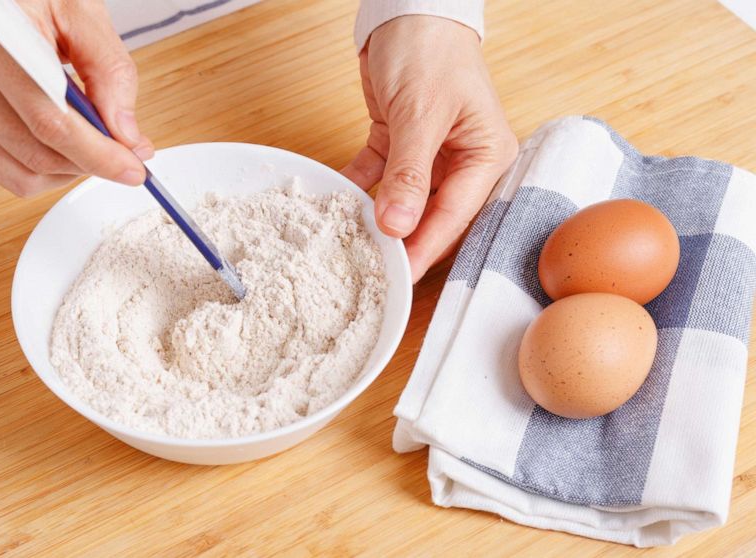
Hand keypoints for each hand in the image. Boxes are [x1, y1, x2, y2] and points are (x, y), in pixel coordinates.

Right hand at [0, 0, 152, 195]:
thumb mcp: (80, 13)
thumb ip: (110, 72)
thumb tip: (127, 137)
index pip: (49, 121)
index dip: (97, 154)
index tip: (132, 168)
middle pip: (33, 151)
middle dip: (88, 164)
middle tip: (123, 158)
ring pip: (17, 172)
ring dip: (65, 172)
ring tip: (90, 147)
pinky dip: (39, 169)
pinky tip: (59, 147)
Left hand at [342, 16, 517, 281]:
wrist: (408, 8)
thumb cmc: (431, 49)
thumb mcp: (420, 114)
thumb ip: (409, 173)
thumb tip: (397, 226)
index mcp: (486, 156)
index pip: (454, 214)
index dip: (424, 247)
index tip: (398, 275)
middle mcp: (463, 161)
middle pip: (431, 215)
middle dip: (401, 241)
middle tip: (372, 269)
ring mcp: (431, 155)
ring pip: (403, 201)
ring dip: (377, 218)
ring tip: (350, 243)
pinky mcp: (400, 145)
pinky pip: (378, 178)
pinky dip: (359, 190)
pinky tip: (338, 205)